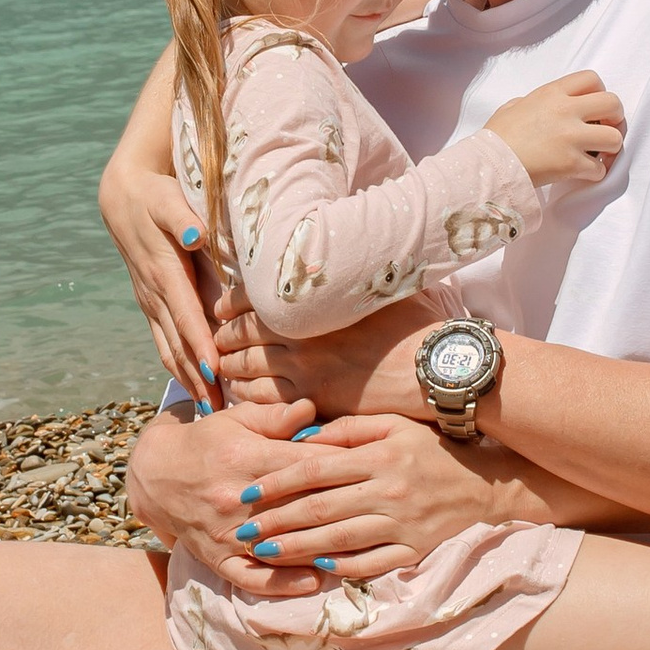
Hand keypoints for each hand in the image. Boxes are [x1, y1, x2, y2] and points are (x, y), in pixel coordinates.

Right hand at [99, 148, 217, 396]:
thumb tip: (196, 234)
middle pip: (177, 344)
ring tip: (208, 410)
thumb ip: (183, 217)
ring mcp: (149, 303)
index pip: (185, 316)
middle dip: (196, 378)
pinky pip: (164, 342)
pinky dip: (178, 367)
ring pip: (169, 348)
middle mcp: (154, 295)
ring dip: (187, 380)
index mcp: (163, 273)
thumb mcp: (168, 199)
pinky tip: (192, 385)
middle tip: (218, 412)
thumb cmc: (154, 196)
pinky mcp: (149, 304)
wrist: (122, 197)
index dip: (200, 346)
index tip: (215, 373)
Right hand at [124, 400, 352, 593]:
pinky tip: (315, 582)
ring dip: (320, 548)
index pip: (305, 464)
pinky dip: (284, 583)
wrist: (156, 476)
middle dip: (342, 507)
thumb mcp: (236, 419)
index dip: (343, 465)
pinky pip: (253, 577)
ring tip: (360, 550)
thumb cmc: (206, 441)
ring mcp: (227, 532)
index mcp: (245, 457)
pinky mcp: (217, 558)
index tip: (374, 466)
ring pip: (282, 546)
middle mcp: (237, 497)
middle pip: (300, 506)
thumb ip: (275, 417)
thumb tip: (314, 410)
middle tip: (381, 510)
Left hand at [215, 292, 435, 421]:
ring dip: (229, 366)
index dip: (229, 303)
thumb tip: (342, 252)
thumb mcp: (379, 285)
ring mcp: (303, 368)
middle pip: (241, 334)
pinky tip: (241, 392)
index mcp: (310, 300)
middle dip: (224, 337)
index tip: (222, 308)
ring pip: (245, 367)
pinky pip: (262, 398)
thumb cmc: (411, 324)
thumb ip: (349, 273)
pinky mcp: (311, 397)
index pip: (250, 296)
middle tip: (218, 339)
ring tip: (224, 365)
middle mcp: (299, 334)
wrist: (430, 367)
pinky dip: (245, 394)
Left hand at [231, 415, 518, 579]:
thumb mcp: (392, 425)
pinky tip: (315, 568)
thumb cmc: (429, 447)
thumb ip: (346, 429)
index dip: (279, 481)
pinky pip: (372, 564)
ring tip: (264, 553)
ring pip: (340, 541)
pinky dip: (342, 568)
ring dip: (298, 549)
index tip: (249, 492)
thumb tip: (300, 439)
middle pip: (321, 509)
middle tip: (244, 531)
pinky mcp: (413, 550)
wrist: (482, 482)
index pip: (317, 470)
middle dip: (277, 522)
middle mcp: (388, 491)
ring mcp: (402, 523)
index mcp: (379, 456)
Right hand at [488, 67, 624, 189]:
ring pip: (615, 137)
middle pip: (613, 103)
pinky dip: (595, 174)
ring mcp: (572, 137)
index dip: (600, 92)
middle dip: (614, 118)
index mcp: (552, 93)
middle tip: (604, 130)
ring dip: (609, 148)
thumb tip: (538, 106)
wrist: (489, 165)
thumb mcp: (513, 106)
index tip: (594, 107)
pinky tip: (583, 173)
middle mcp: (566, 110)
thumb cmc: (497, 137)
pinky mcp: (573, 164)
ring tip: (597, 154)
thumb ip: (534, 102)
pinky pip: (601, 169)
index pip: (592, 78)